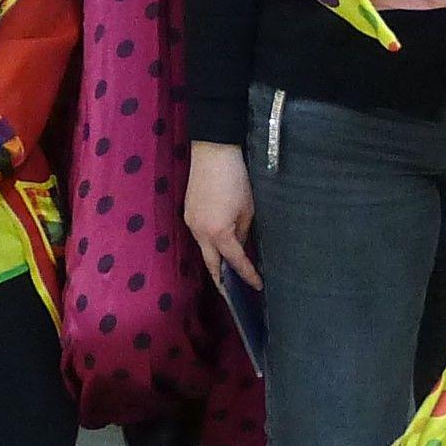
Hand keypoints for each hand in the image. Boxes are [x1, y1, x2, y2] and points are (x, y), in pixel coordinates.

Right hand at [187, 143, 258, 290]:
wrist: (212, 152)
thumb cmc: (235, 179)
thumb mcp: (247, 209)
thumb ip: (243, 233)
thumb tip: (240, 246)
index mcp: (218, 233)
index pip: (235, 262)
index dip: (247, 276)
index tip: (257, 286)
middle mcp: (200, 232)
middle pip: (211, 264)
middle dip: (221, 281)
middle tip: (233, 294)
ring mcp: (191, 223)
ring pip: (203, 250)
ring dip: (215, 261)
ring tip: (229, 272)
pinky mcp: (188, 213)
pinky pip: (199, 236)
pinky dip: (209, 245)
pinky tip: (219, 246)